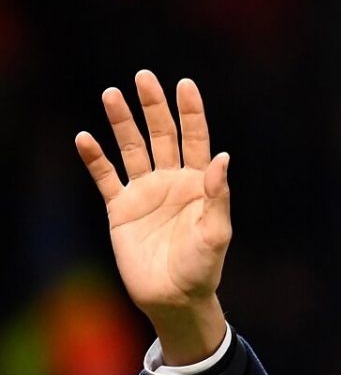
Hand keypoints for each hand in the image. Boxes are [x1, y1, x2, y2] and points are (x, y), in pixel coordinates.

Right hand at [76, 71, 231, 362]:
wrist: (173, 297)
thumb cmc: (202, 267)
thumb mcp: (216, 232)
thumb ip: (218, 196)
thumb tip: (222, 157)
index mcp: (199, 184)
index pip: (196, 139)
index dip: (191, 112)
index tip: (185, 84)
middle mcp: (172, 181)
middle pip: (162, 135)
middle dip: (154, 107)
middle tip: (144, 77)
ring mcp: (145, 192)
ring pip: (132, 149)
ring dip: (122, 123)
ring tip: (111, 94)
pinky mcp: (121, 208)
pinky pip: (105, 177)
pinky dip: (95, 158)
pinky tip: (84, 137)